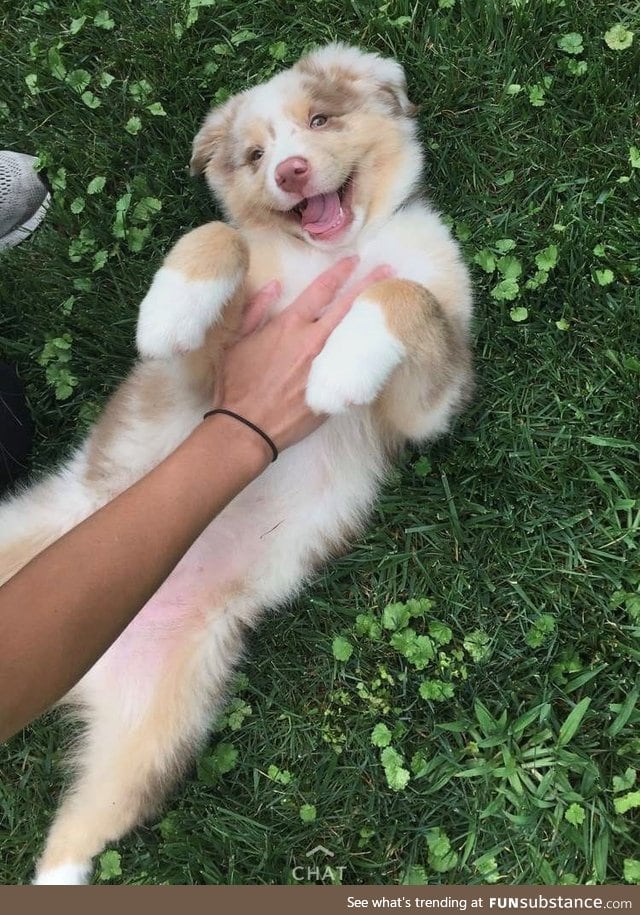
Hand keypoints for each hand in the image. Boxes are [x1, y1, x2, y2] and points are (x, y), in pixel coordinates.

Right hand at [214, 257, 392, 453]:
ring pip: (357, 334)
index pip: (321, 290)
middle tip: (390, 271)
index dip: (340, 272)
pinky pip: (355, 367)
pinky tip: (381, 344)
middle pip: (348, 307)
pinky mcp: (334, 390)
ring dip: (373, 316)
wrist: (247, 428)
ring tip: (390, 302)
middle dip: (370, 285)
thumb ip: (256, 310)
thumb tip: (272, 286)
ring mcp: (327, 367)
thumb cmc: (237, 386)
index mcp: (290, 326)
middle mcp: (313, 342)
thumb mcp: (237, 342)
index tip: (354, 260)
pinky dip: (368, 353)